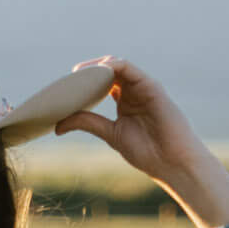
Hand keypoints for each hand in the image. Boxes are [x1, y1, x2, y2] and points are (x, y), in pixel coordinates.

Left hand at [54, 58, 228, 227]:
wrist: (171, 161)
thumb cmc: (146, 150)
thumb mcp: (110, 133)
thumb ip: (88, 123)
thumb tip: (57, 125)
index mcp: (124, 100)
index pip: (102, 81)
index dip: (84, 81)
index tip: (65, 86)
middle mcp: (134, 90)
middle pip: (108, 70)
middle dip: (89, 70)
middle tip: (70, 77)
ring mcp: (143, 87)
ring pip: (119, 66)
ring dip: (99, 66)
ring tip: (80, 72)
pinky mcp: (152, 87)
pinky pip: (132, 70)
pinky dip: (116, 66)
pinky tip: (101, 69)